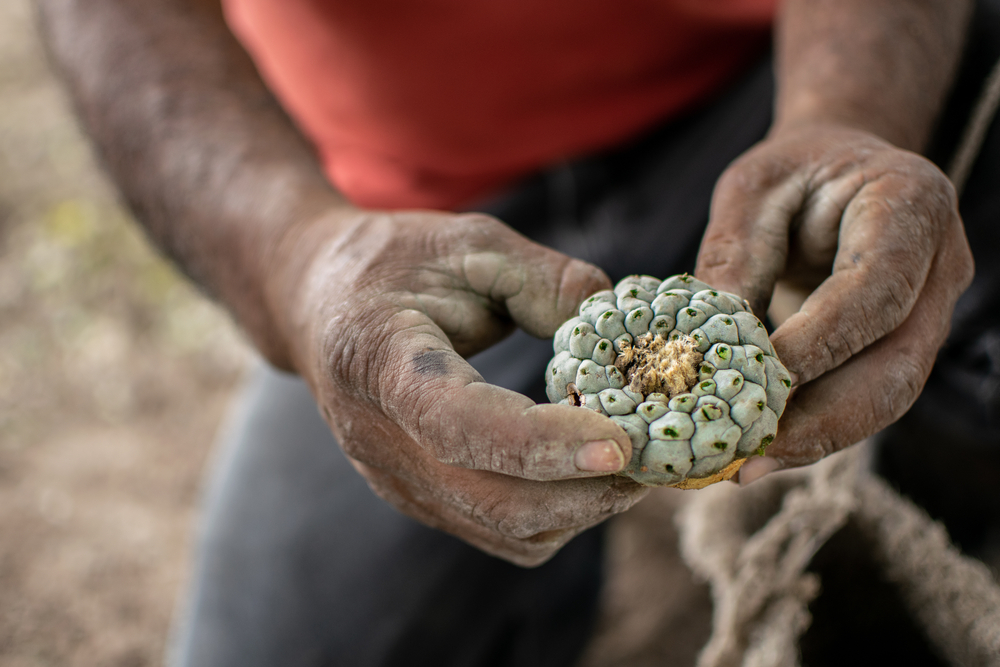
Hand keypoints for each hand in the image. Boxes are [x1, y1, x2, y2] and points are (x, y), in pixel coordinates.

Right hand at [281, 210, 645, 564]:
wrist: (315, 303)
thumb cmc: (391, 263)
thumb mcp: (467, 242)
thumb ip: (544, 278)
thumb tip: (617, 324)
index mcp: (380, 361)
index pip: (460, 424)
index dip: (543, 443)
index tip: (622, 442)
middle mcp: (380, 439)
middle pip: (496, 502)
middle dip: (590, 490)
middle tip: (656, 452)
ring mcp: (396, 480)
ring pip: (507, 530)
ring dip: (583, 507)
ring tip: (631, 457)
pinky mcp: (417, 498)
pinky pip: (502, 531)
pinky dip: (560, 512)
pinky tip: (585, 467)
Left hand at [695, 124, 973, 473]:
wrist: (837, 174)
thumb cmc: (792, 175)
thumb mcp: (751, 190)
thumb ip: (734, 256)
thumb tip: (707, 343)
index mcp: (910, 204)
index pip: (877, 288)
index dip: (824, 340)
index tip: (760, 378)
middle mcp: (939, 265)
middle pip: (898, 362)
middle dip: (823, 417)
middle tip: (752, 453)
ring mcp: (930, 313)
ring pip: (888, 396)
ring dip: (818, 438)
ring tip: (747, 466)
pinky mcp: (902, 347)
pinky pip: (866, 398)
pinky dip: (815, 430)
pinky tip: (762, 452)